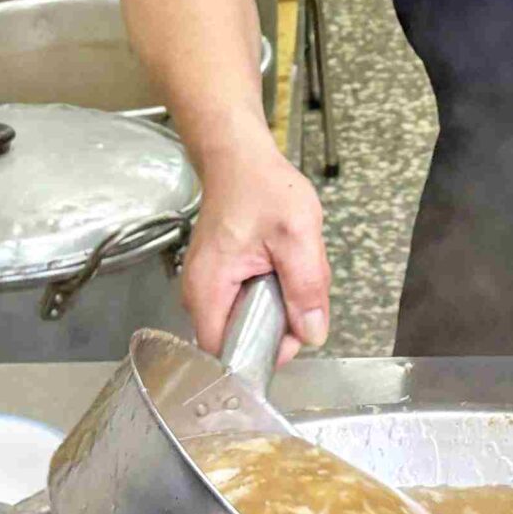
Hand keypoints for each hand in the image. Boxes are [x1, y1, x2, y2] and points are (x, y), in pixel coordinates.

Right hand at [181, 137, 331, 361]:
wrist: (239, 158)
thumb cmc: (261, 188)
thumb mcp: (297, 236)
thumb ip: (306, 288)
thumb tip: (312, 335)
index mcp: (209, 290)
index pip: (227, 355)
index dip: (262, 354)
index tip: (290, 333)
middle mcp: (199, 296)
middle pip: (242, 339)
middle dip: (279, 323)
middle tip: (298, 287)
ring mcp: (208, 288)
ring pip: (250, 320)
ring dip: (280, 303)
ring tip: (290, 265)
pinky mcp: (221, 280)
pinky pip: (250, 302)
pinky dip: (274, 289)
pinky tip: (282, 262)